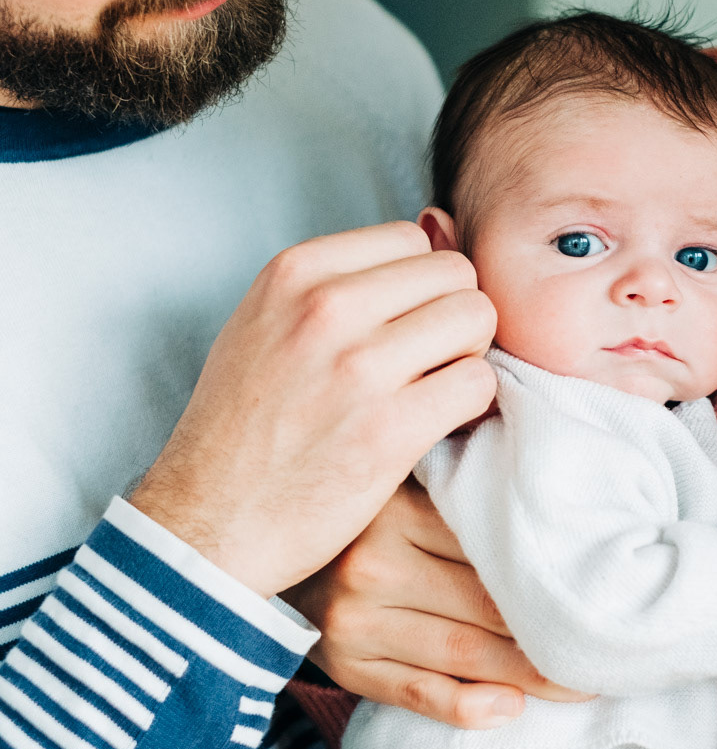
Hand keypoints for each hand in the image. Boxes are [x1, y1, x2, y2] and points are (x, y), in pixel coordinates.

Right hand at [130, 222, 497, 596]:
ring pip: (476, 319)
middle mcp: (325, 309)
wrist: (207, 521)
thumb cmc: (243, 425)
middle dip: (454, 316)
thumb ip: (343, 280)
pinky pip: (477, 384)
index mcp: (293, 272)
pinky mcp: (388, 431)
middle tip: (430, 361)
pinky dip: (470, 405)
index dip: (421, 284)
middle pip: (454, 273)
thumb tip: (440, 227)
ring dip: (468, 357)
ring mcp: (358, 369)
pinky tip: (437, 424)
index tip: (406, 325)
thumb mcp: (268, 323)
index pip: (411, 237)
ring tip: (433, 389)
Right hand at [289, 477, 592, 727]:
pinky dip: (468, 707)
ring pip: (462, 653)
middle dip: (554, 632)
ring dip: (530, 676)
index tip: (604, 583)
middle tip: (611, 646)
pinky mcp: (345, 665)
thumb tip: (553, 472)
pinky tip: (511, 708)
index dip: (553, 569)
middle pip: (487, 605)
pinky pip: (417, 694)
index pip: (491, 545)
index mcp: (397, 508)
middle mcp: (372, 565)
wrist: (254, 544)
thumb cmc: (356, 507)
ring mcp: (355, 621)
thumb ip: (461, 472)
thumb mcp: (400, 474)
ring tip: (582, 683)